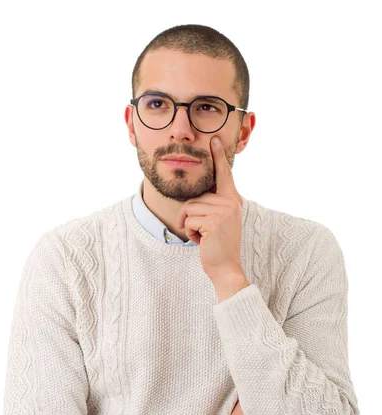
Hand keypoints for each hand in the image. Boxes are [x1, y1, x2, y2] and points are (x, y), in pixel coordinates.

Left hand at [176, 136, 246, 282]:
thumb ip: (214, 204)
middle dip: (190, 215)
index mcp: (233, 200)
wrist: (225, 267)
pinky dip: (190, 233)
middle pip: (196, 197)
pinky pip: (189, 220)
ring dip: (189, 225)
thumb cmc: (218, 245)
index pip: (224, 174)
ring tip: (203, 236)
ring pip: (190, 207)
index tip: (214, 139)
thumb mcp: (219, 221)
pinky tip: (201, 241)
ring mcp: (223, 211)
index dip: (218, 156)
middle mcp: (231, 202)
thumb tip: (199, 193)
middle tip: (201, 232)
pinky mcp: (214, 222)